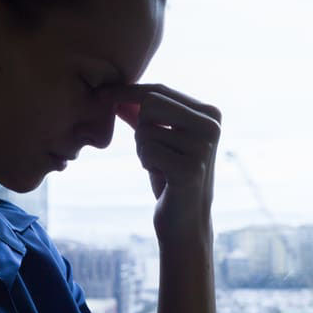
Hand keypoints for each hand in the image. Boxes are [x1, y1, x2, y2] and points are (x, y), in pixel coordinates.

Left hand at [103, 83, 221, 241]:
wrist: (185, 221)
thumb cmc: (170, 177)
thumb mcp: (157, 139)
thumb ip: (140, 113)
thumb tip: (111, 91)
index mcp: (210, 113)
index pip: (159, 90)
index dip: (127, 92)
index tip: (100, 94)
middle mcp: (211, 125)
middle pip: (150, 103)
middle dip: (140, 127)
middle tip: (152, 151)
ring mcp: (203, 147)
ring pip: (145, 129)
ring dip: (143, 149)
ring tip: (162, 166)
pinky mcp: (190, 168)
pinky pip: (146, 150)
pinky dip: (146, 163)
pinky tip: (163, 177)